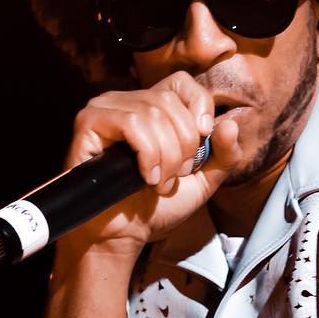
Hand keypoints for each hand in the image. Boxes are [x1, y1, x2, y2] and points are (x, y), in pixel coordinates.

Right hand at [62, 72, 242, 259]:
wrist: (125, 235)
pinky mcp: (88, 122)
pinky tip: (144, 177)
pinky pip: (130, 123)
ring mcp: (105, 109)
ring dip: (164, 156)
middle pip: (169, 101)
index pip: (182, 82)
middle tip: (174, 177)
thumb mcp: (202, 181)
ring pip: (151, 113)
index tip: (203, 138)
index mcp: (153, 107)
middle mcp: (127, 101)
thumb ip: (223, 155)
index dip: (199, 105)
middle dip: (182, 146)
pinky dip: (146, 154)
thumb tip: (230, 124)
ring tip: (157, 182)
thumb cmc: (156, 208)